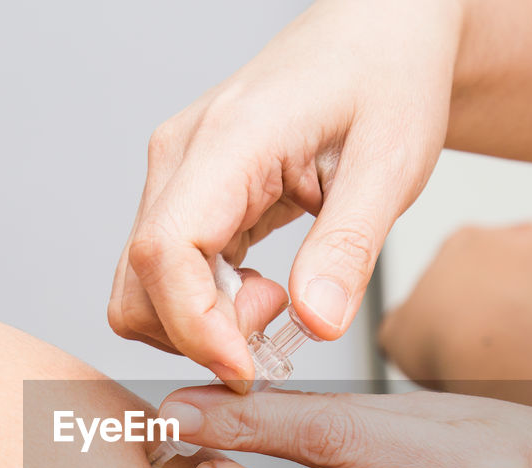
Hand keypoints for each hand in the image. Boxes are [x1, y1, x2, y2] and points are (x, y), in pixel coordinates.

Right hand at [108, 0, 463, 384]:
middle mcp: (181, 157)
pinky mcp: (185, 196)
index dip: (196, 327)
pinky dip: (207, 306)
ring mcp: (175, 176)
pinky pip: (166, 275)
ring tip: (275, 300)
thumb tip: (315, 324)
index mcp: (227, 141)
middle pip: (139, 283)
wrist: (377, 36)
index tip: (249, 366)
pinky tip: (262, 288)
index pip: (165, 252)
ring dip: (201, 323)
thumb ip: (349, 248)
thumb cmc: (386, 78)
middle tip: (279, 323)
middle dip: (200, 333)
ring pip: (142, 288)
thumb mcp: (392, 164)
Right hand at [379, 223, 531, 385]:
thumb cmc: (453, 353)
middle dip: (526, 268)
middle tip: (518, 311)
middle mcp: (522, 236)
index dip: (474, 278)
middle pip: (528, 241)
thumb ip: (400, 320)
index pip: (471, 249)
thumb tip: (401, 321)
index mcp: (466, 243)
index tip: (473, 309)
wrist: (509, 368)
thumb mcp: (397, 337)